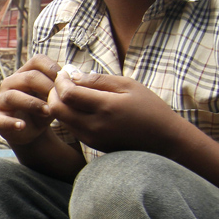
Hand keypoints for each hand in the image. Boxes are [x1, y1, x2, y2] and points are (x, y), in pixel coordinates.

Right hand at [0, 56, 60, 145]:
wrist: (32, 132)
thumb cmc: (44, 109)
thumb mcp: (54, 97)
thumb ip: (60, 87)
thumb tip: (71, 80)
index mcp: (25, 73)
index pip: (37, 60)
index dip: (53, 69)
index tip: (67, 82)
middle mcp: (10, 83)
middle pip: (29, 77)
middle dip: (48, 87)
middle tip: (61, 100)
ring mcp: (2, 101)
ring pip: (13, 96)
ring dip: (33, 104)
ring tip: (48, 112)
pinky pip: (2, 119)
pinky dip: (12, 123)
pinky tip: (22, 126)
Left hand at [48, 70, 188, 155]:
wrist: (164, 140)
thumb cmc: (150, 108)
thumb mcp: (129, 86)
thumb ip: (99, 80)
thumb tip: (73, 76)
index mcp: (106, 107)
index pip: (68, 94)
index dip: (60, 81)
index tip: (64, 73)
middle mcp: (95, 126)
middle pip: (57, 109)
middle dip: (53, 93)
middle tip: (61, 83)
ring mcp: (92, 138)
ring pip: (61, 120)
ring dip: (59, 105)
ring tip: (70, 92)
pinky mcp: (93, 145)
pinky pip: (71, 128)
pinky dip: (68, 115)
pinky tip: (79, 106)